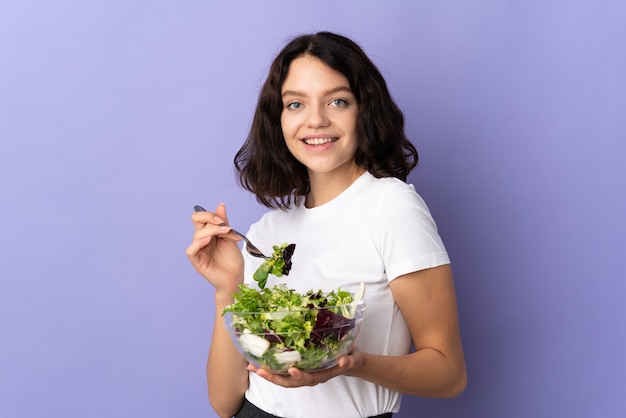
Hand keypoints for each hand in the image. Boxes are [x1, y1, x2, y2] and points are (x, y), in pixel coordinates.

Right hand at [185, 203, 243, 293]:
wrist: (236, 277)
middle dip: (210, 218)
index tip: (225, 221)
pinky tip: (208, 241)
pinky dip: (198, 244)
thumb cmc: (232, 260)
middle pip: (196, 220)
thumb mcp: (230, 237)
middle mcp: (202, 240)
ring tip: (226, 234)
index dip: (211, 215)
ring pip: (197, 234)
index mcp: (208, 233)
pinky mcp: (197, 261)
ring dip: (212, 231)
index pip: (202, 217)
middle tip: (224, 224)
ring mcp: (198, 250)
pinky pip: (191, 250)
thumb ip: (224, 222)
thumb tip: (220, 205)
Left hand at [247, 347, 363, 387]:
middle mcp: (310, 376)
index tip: (292, 370)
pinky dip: (270, 368)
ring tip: (253, 368)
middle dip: (275, 378)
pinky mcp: (298, 367)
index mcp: (322, 374)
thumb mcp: (353, 358)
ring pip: (283, 378)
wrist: (348, 359)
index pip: (309, 378)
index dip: (300, 376)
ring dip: (268, 374)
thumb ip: (350, 360)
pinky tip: (258, 362)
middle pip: (290, 382)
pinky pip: (283, 371)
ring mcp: (303, 373)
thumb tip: (344, 361)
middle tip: (261, 371)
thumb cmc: (350, 357)